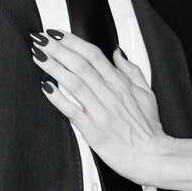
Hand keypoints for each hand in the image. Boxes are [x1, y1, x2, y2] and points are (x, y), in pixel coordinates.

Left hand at [31, 31, 171, 184]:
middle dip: (57, 49)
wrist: (153, 156)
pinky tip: (45, 87)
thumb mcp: (146, 92)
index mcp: (120, 83)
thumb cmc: (148, 127)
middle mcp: (109, 94)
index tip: (57, 34)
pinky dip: (58, 98)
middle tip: (40, 39)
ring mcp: (100, 112)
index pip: (93, 54)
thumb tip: (117, 52)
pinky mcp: (93, 131)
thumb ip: (130, 70)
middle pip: (80, 64)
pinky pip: (72, 111)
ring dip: (54, 67)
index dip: (73, 42)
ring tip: (38, 56)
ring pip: (74, 83)